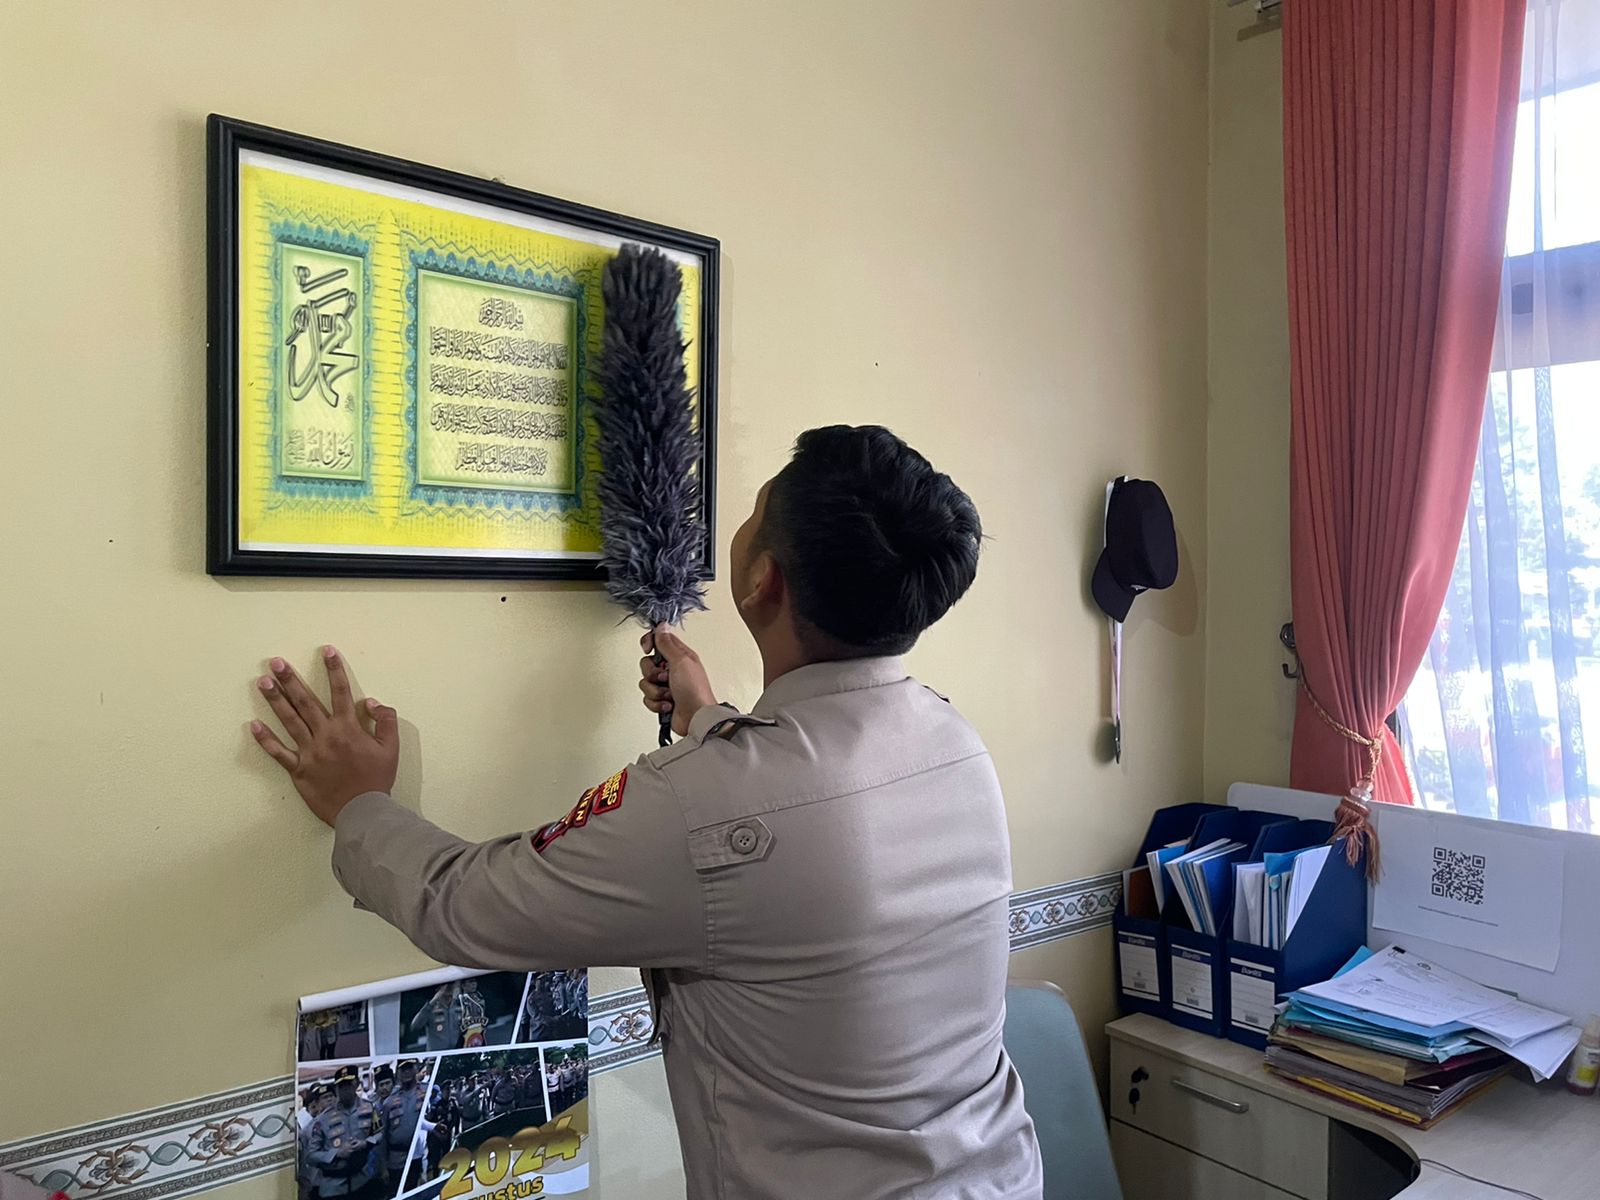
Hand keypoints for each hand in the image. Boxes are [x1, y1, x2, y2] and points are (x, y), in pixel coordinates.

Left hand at [250, 647, 399, 826]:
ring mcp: (309, 752)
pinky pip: (278, 753)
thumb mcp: (391, 748)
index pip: (341, 692)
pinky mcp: (298, 770)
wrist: (362, 811)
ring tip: (262, 682)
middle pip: (305, 701)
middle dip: (290, 679)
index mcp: (348, 728)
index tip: (326, 650)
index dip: (334, 669)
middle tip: (276, 662)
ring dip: (275, 700)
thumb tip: (371, 702)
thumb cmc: (377, 779)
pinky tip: (253, 725)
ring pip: (289, 721)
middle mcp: (326, 735)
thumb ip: (385, 721)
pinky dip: (265, 740)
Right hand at [638, 625, 717, 736]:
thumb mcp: (681, 661)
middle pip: (647, 664)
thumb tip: (661, 626)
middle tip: (665, 678)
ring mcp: (667, 686)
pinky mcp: (662, 700)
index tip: (647, 649)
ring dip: (656, 691)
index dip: (649, 642)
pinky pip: (648, 698)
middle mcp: (673, 670)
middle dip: (652, 673)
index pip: (658, 641)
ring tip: (669, 694)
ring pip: (645, 683)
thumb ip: (667, 644)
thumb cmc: (694, 690)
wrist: (696, 718)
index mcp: (680, 656)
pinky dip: (656, 703)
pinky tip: (668, 705)